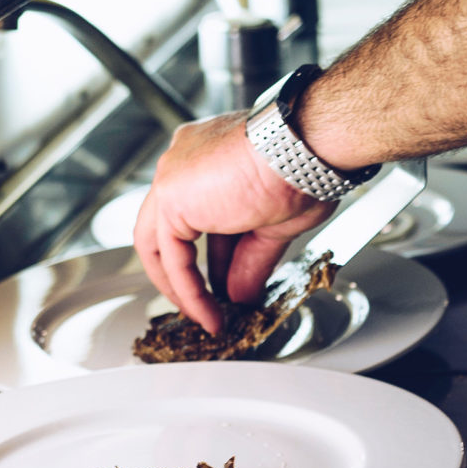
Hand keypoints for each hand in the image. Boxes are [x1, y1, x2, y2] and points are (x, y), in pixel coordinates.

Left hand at [133, 112, 333, 333]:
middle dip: (188, 273)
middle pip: (173, 229)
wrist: (304, 150)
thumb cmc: (305, 166)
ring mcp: (173, 177)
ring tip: (208, 317)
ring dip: (184, 287)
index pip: (202, 215)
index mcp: (211, 155)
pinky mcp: (170, 198)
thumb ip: (251, 259)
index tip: (227, 282)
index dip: (217, 255)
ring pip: (161, 244)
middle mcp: (185, 161)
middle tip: (207, 304)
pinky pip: (171, 257)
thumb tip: (243, 293)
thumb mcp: (276, 224)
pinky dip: (188, 290)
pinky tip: (208, 311)